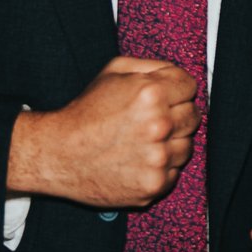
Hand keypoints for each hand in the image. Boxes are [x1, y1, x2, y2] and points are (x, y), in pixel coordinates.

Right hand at [5, 56, 197, 207]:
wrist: (58, 154)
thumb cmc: (85, 112)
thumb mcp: (113, 71)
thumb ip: (151, 66)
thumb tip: (177, 74)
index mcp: (152, 93)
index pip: (190, 87)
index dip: (176, 90)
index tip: (163, 98)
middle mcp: (159, 125)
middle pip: (193, 116)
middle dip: (175, 115)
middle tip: (150, 121)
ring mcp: (158, 158)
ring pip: (186, 146)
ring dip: (170, 143)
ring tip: (141, 142)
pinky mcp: (154, 184)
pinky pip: (174, 173)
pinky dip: (160, 168)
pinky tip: (137, 161)